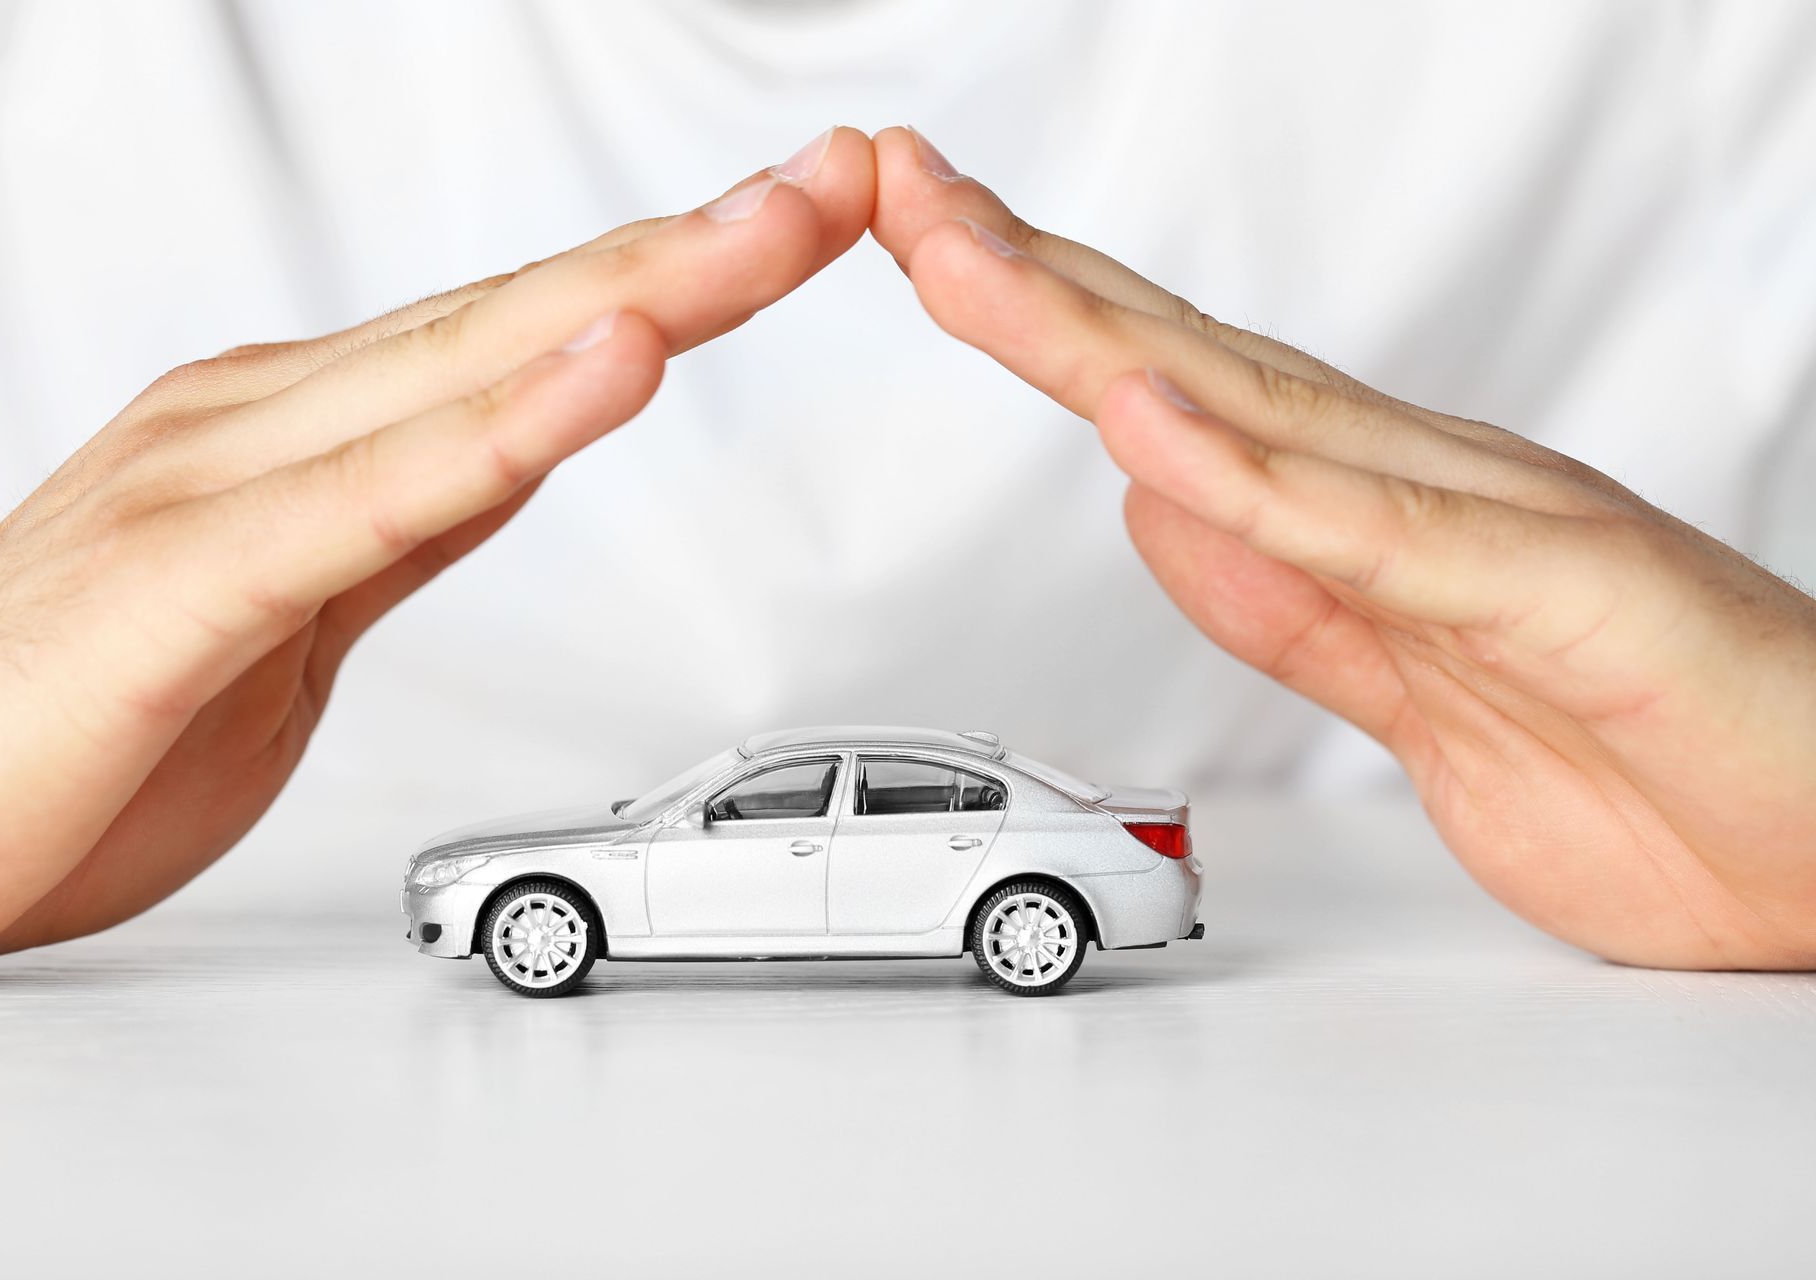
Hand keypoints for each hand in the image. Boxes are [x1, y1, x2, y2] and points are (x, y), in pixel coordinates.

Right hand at [0, 128, 875, 967]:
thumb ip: (397, 524)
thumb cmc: (66, 730)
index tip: (801, 221)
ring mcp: (215, 480)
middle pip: (522, 313)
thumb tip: (516, 449)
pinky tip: (605, 366)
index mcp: (293, 428)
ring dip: (641, 290)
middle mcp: (260, 417)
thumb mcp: (287, 619)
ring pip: (466, 366)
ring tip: (783, 224)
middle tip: (847, 177)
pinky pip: (371, 496)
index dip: (674, 272)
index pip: (519, 329)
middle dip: (700, 242)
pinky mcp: (180, 579)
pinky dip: (501, 427)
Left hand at [869, 126, 1815, 968]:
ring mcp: (1490, 526)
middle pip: (1186, 363)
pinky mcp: (1559, 593)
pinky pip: (1380, 539)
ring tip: (964, 256)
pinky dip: (1257, 483)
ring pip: (1259, 412)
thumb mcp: (1410, 692)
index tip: (930, 253)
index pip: (1177, 393)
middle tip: (895, 188)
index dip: (1044, 318)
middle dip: (1027, 276)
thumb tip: (1162, 507)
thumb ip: (1285, 599)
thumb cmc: (1655, 763)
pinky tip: (1150, 426)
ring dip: (1098, 333)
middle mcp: (1423, 485)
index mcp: (1378, 510)